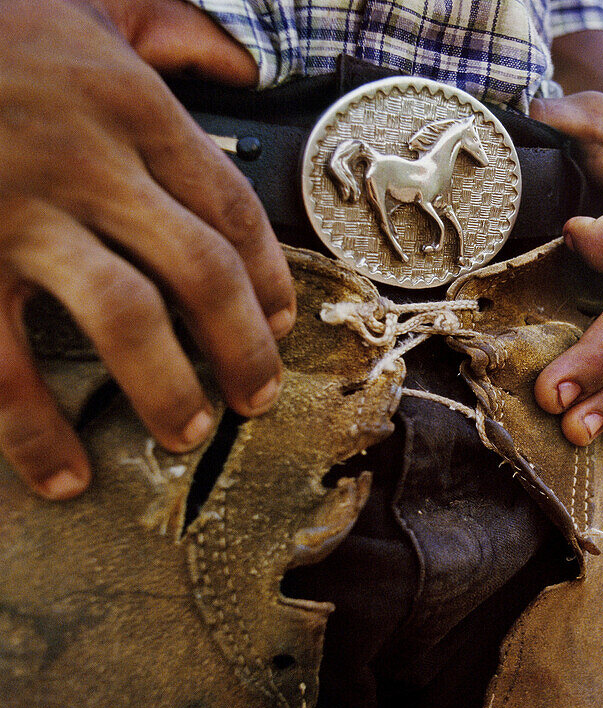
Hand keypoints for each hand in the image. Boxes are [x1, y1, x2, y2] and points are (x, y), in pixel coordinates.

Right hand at [0, 0, 292, 498]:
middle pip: (201, 272)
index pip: (230, 207)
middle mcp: (89, 161)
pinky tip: (64, 472)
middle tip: (257, 397)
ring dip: (167, 388)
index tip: (281, 323)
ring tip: (190, 434)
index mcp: (130, 105)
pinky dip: (35, 429)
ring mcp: (19, 212)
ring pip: (125, 319)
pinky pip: (2, 363)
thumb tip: (240, 63)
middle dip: (241, 347)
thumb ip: (167, 28)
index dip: (268, 277)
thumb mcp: (85, 1)